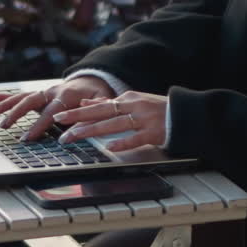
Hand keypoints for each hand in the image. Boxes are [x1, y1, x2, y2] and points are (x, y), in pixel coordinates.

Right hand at [0, 76, 115, 141]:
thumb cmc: (99, 95)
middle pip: (31, 101)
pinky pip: (20, 95)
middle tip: (5, 126)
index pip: (52, 112)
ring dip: (7, 105)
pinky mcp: (39, 94)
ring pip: (23, 97)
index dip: (40, 124)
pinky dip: (4, 96)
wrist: (94, 80)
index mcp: (68, 95)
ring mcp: (44, 91)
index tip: (28, 137)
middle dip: (17, 114)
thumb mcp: (103, 102)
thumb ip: (94, 109)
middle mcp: (53, 91)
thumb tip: (87, 115)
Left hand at [53, 90, 168, 151]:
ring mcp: (144, 119)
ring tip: (75, 136)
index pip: (97, 105)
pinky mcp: (155, 132)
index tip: (59, 115)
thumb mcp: (134, 101)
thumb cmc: (159, 109)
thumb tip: (85, 104)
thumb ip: (110, 103)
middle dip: (78, 118)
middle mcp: (133, 106)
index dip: (77, 111)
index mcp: (128, 99)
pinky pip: (136, 138)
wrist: (187, 113)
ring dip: (92, 130)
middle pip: (101, 112)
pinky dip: (123, 142)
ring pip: (113, 124)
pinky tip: (110, 147)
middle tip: (59, 123)